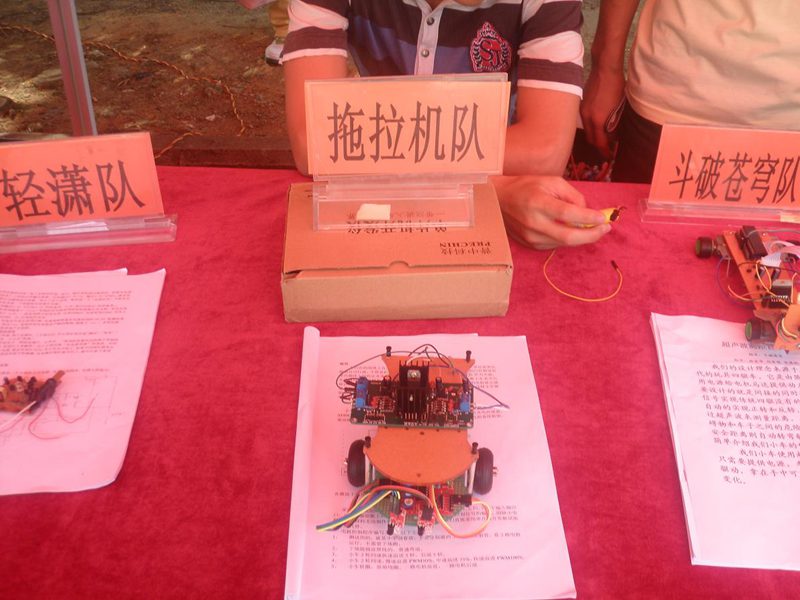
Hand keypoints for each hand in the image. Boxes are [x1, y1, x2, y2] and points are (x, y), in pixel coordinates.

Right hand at [492, 175, 611, 249]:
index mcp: (538, 203)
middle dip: (592, 235)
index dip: (589, 218)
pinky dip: (567, 239)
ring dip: (582, 237)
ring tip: (592, 228)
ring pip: (564, 243)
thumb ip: (572, 196)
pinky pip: (555, 245)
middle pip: (569, 236)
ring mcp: (530, 237)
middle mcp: (533, 223)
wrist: (499, 199)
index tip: (604, 217)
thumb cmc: (527, 187)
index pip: (568, 214)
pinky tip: (572, 230)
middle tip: (605, 228)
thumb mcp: (552, 182)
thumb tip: (587, 212)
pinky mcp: (530, 244)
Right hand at [580, 66, 625, 158]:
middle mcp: (587, 117)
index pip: (599, 142)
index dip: (604, 151)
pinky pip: (585, 121)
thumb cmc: (616, 85)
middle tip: (606, 148)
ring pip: (587, 130)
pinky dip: (591, 126)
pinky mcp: (581, 105)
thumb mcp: (619, 106)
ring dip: (594, 135)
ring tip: (603, 136)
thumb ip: (614, 123)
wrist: (604, 68)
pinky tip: (599, 123)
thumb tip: (613, 135)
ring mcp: (582, 111)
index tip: (609, 156)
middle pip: (590, 138)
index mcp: (598, 119)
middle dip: (598, 145)